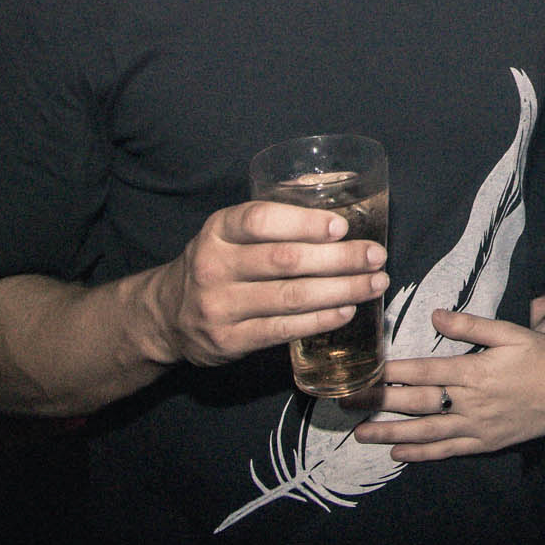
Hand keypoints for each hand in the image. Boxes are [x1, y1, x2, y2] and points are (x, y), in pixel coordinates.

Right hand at [142, 201, 387, 368]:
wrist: (168, 314)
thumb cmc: (219, 263)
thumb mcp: (229, 232)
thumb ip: (273, 220)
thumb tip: (341, 204)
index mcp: (218, 230)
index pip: (260, 220)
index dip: (304, 223)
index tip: (341, 227)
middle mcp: (214, 266)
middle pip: (285, 260)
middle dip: (339, 258)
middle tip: (376, 256)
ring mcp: (219, 306)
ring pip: (290, 297)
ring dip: (341, 290)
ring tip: (374, 283)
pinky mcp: (229, 341)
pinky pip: (283, 330)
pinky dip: (320, 320)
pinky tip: (346, 311)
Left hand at [345, 309, 544, 461]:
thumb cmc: (544, 357)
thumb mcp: (511, 332)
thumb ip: (472, 325)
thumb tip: (435, 315)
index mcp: (476, 371)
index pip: (425, 372)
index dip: (393, 372)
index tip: (366, 370)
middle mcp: (472, 403)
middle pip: (418, 404)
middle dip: (381, 404)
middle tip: (350, 404)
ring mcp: (478, 427)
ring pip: (427, 432)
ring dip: (391, 434)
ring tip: (362, 434)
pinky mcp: (486, 443)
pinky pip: (449, 451)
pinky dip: (422, 454)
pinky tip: (399, 453)